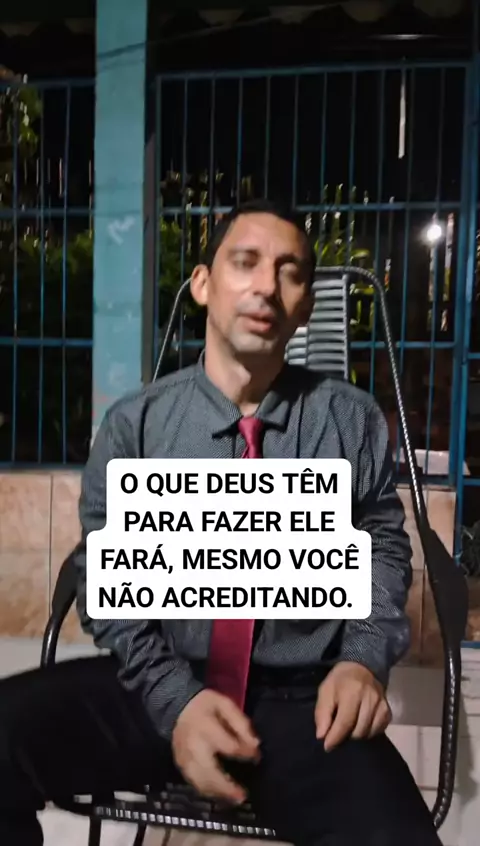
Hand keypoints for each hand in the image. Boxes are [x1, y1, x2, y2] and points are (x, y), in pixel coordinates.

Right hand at [172, 689, 259, 803]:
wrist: (178, 708)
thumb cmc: (206, 706)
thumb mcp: (225, 704)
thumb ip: (240, 722)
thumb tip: (255, 744)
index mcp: (205, 727)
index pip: (229, 746)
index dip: (245, 753)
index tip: (256, 756)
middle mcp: (193, 745)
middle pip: (210, 771)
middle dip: (227, 786)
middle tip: (243, 795)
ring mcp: (184, 757)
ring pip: (200, 781)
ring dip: (218, 793)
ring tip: (235, 799)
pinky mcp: (180, 765)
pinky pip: (193, 782)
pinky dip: (207, 791)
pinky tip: (219, 795)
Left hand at [315, 662, 390, 751]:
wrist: (362, 667)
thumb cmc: (340, 681)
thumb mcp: (325, 691)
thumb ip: (322, 713)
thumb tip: (322, 736)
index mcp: (352, 692)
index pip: (345, 722)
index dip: (335, 738)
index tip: (327, 747)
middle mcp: (370, 698)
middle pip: (358, 731)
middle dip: (345, 736)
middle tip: (338, 732)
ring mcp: (381, 705)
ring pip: (368, 733)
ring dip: (357, 735)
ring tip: (349, 728)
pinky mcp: (388, 710)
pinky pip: (379, 730)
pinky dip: (369, 732)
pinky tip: (361, 725)